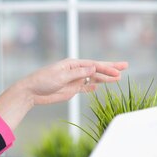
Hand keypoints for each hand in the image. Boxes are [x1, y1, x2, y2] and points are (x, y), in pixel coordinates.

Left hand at [0, 59, 127, 129]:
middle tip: (125, 66)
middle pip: (96, 69)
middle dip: (110, 68)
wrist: (31, 92)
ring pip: (93, 79)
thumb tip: (93, 68)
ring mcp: (74, 80)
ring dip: (105, 79)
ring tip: (118, 78)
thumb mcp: (61, 76)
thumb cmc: (43, 81)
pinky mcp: (71, 89)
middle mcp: (75, 70)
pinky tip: (100, 87)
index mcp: (72, 64)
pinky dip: (93, 87)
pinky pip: (85, 87)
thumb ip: (78, 73)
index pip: (93, 65)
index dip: (106, 68)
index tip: (118, 71)